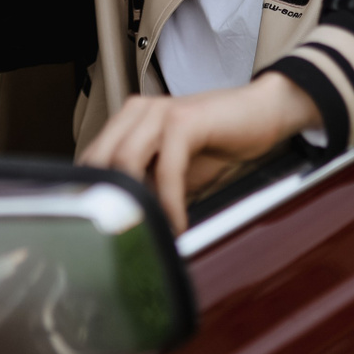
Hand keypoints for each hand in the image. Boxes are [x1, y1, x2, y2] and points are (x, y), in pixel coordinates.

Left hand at [78, 72, 319, 232]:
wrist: (263, 113)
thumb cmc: (217, 143)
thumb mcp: (173, 172)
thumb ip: (146, 189)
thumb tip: (123, 225)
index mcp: (128, 120)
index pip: (91, 160)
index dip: (91, 196)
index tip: (99, 232)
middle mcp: (137, 112)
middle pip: (99, 161)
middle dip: (107, 202)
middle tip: (120, 241)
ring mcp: (158, 112)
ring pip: (125, 162)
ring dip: (137, 205)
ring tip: (150, 236)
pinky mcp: (184, 120)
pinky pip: (167, 168)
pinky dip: (170, 202)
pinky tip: (179, 225)